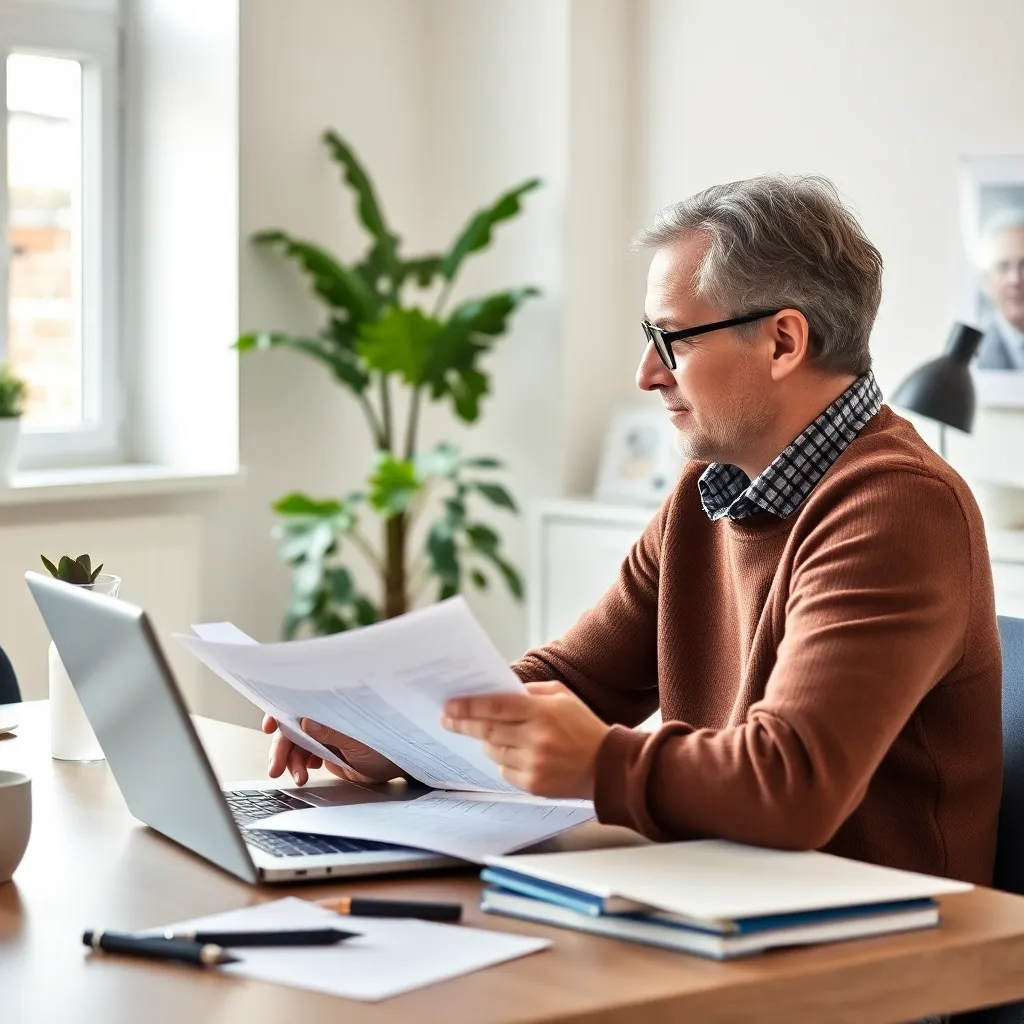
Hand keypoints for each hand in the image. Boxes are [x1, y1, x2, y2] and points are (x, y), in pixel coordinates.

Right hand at [262, 715, 400, 785]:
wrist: (400, 763)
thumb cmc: (387, 744)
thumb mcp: (359, 741)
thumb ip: (332, 733)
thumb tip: (306, 722)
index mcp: (331, 708)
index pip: (300, 703)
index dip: (281, 712)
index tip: (270, 726)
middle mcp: (324, 718)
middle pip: (292, 728)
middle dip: (281, 747)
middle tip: (275, 767)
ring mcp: (324, 735)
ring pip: (295, 745)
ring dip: (290, 761)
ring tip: (300, 777)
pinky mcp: (325, 751)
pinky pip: (303, 757)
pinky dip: (298, 765)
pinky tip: (304, 773)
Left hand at [441, 681, 610, 798]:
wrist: (607, 767)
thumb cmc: (583, 727)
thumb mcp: (563, 697)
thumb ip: (531, 692)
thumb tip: (499, 691)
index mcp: (543, 712)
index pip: (496, 706)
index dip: (469, 706)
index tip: (449, 705)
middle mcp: (536, 738)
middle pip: (487, 730)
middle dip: (463, 723)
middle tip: (447, 719)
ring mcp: (534, 763)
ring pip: (493, 751)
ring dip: (488, 742)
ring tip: (496, 736)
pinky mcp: (533, 784)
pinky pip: (504, 770)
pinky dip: (505, 761)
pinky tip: (519, 754)